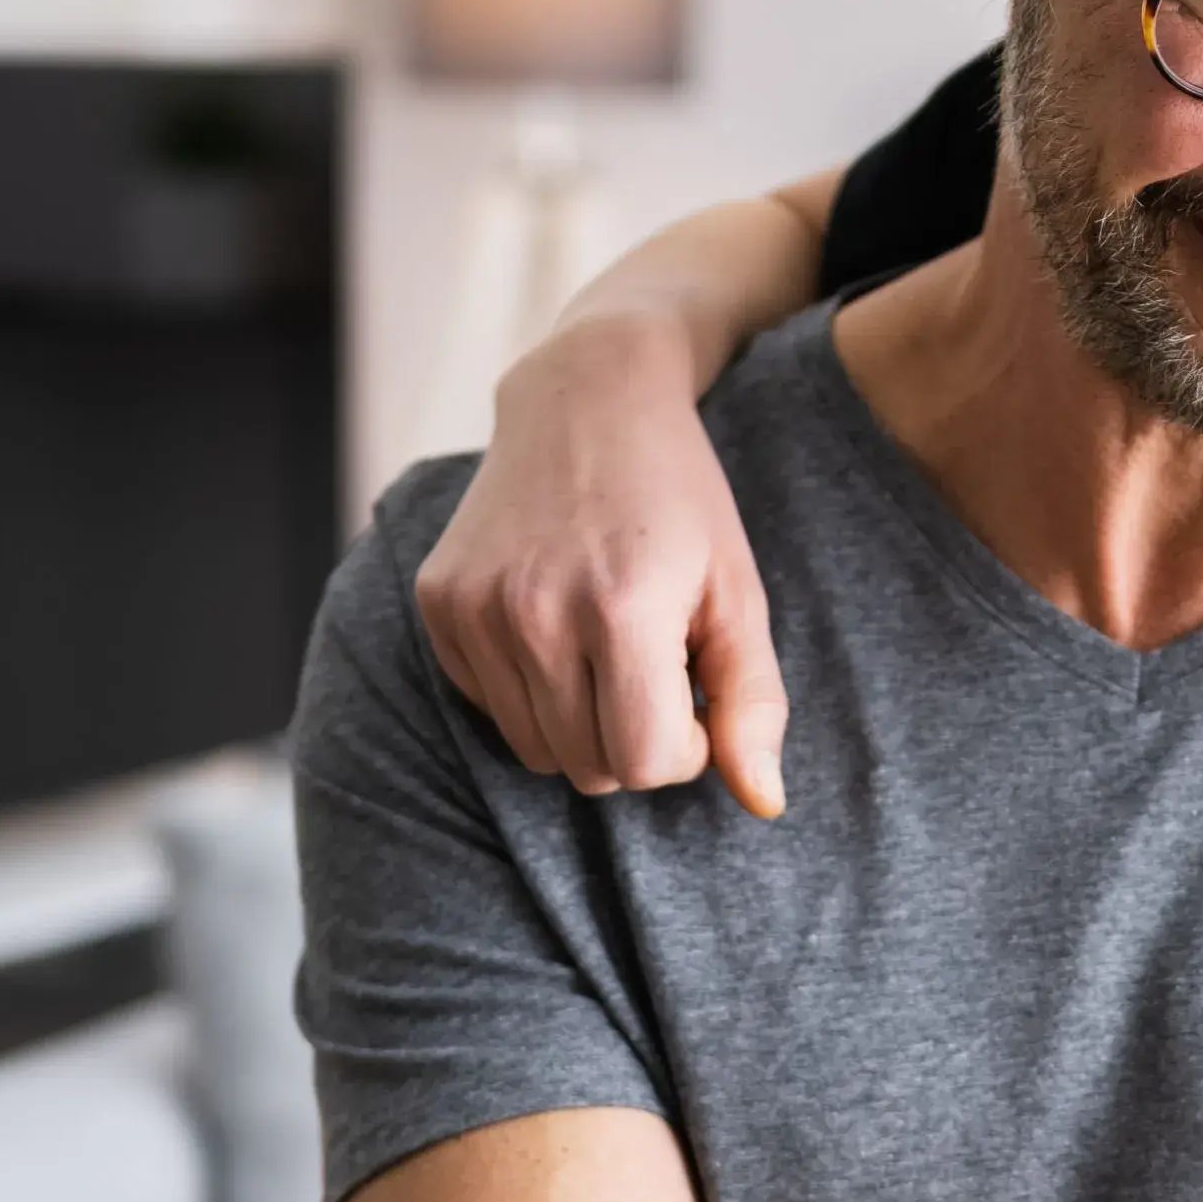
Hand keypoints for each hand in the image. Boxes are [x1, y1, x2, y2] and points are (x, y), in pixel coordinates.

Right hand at [413, 315, 789, 813]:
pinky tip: (557, 622)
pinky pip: (491, 707)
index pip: (646, 762)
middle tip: (656, 665)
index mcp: (621, 609)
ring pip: (537, 750)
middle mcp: (535, 611)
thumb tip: (764, 804)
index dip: (686, 747)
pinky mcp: (438, 603)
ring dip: (583, 722)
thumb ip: (754, 702)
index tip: (696, 692)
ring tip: (609, 646)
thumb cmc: (681, 501)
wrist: (586, 398)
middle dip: (636, 739)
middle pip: (590, 768)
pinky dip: (531, 689)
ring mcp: (475, 607)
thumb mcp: (738, 592)